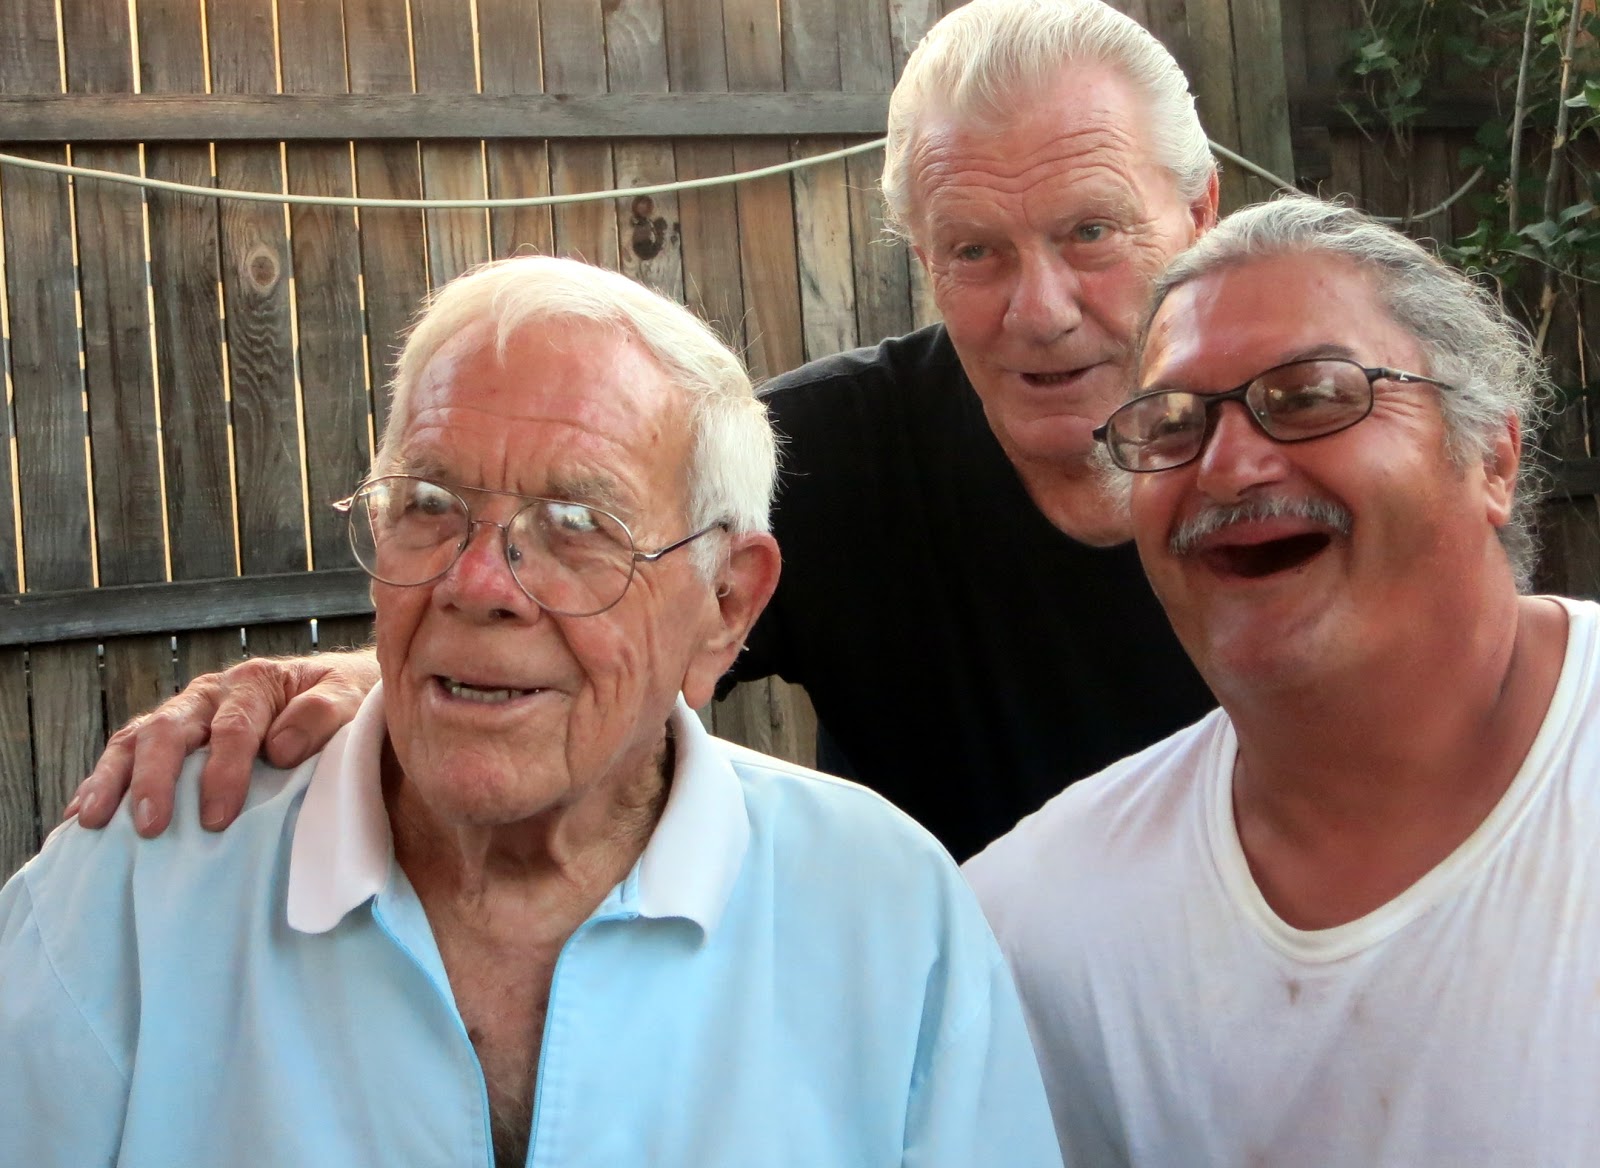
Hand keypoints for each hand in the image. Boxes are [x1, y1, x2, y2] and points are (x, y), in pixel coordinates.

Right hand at [67, 649, 380, 836]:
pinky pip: (127, 752)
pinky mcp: (172, 736)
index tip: (217, 817)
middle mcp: (212, 693)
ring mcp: (186, 713)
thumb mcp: (350, 698)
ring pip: (138, 738)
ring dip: (115, 779)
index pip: (234, 727)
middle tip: (152, 827)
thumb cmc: (348, 702)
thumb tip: (278, 750)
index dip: (224, 771)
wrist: (346, 692)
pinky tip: (81, 814)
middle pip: (172, 730)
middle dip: (158, 779)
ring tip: (94, 820)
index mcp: (256, 682)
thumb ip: (322, 715)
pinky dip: (102, 780)